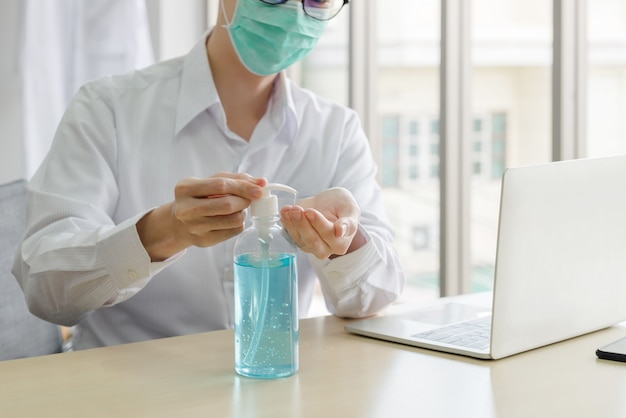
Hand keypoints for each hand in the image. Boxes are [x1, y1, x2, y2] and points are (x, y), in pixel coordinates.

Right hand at [137, 172, 265, 260]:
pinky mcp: (204, 241)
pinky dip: (239, 223)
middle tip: (248, 199)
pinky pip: (233, 231)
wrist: (179, 222)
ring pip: (233, 219)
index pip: (221, 186)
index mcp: (186, 188)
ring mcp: (194, 227)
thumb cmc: (200, 197)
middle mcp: (186, 209)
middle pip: (227, 205)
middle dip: (245, 200)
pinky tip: (231, 219)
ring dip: (243, 212)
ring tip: (238, 208)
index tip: (259, 189)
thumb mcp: (211, 182)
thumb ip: (236, 179)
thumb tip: (261, 182)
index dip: (243, 187)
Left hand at [280, 187, 364, 259]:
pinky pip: (291, 235)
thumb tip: (340, 232)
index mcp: (340, 243)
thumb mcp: (350, 209)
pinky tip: (285, 212)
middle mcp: (326, 248)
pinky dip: (286, 223)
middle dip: (303, 224)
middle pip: (312, 240)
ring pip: (300, 239)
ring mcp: (311, 246)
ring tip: (289, 209)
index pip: (329, 235)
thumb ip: (348, 222)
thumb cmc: (342, 206)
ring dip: (292, 224)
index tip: (310, 212)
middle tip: (297, 210)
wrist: (330, 203)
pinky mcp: (300, 240)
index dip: (318, 223)